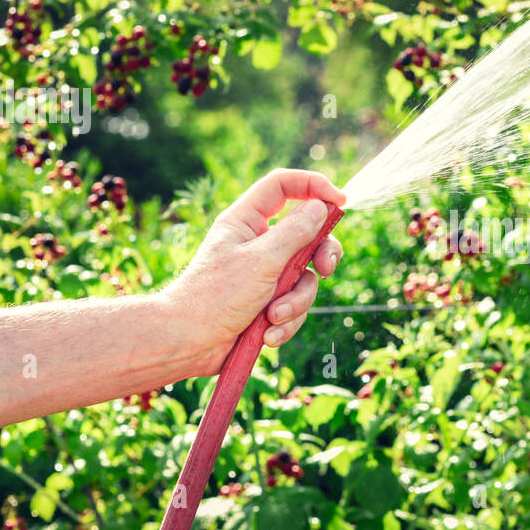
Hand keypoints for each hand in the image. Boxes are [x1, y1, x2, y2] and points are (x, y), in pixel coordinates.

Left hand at [165, 169, 344, 375]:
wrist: (188, 344)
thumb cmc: (215, 296)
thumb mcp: (261, 260)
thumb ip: (295, 232)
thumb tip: (320, 207)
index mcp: (247, 221)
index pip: (284, 186)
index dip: (314, 186)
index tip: (341, 201)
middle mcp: (258, 243)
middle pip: (308, 234)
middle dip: (320, 256)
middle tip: (325, 269)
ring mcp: (264, 274)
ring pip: (305, 278)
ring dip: (295, 301)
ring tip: (273, 316)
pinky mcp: (268, 302)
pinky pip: (295, 306)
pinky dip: (286, 322)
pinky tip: (268, 334)